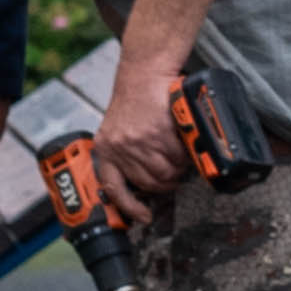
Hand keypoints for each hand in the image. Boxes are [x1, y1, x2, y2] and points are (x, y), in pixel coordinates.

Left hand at [84, 62, 187, 228]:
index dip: (130, 207)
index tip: (144, 217)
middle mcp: (119, 147)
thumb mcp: (119, 129)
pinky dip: (185, 153)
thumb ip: (126, 154)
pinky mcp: (158, 132)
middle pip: (148, 183)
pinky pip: (177, 156)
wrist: (145, 73)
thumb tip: (142, 182)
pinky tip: (182, 143)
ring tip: (178, 156)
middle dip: (165, 183)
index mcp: (106, 148)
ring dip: (177, 168)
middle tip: (173, 174)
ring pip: (165, 172)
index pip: (113, 187)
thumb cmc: (135, 100)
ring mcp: (138, 141)